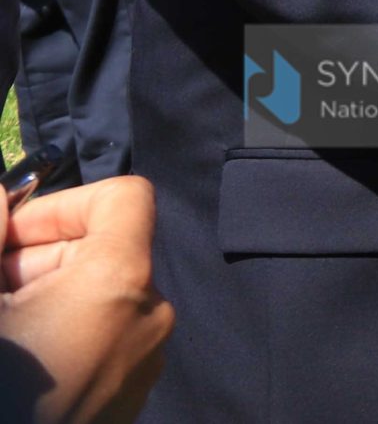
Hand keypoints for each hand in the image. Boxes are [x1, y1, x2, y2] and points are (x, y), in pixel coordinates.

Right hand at [0, 177, 173, 423]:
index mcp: (121, 280)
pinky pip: (107, 334)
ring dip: (46, 294)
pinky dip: (66, 329)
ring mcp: (147, 356)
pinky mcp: (132, 392)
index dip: (62, 204)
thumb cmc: (2, 384)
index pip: (123, 198)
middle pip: (105, 247)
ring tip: (5, 327)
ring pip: (100, 293)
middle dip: (38, 255)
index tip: (9, 235)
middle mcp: (150, 311)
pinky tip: (24, 359)